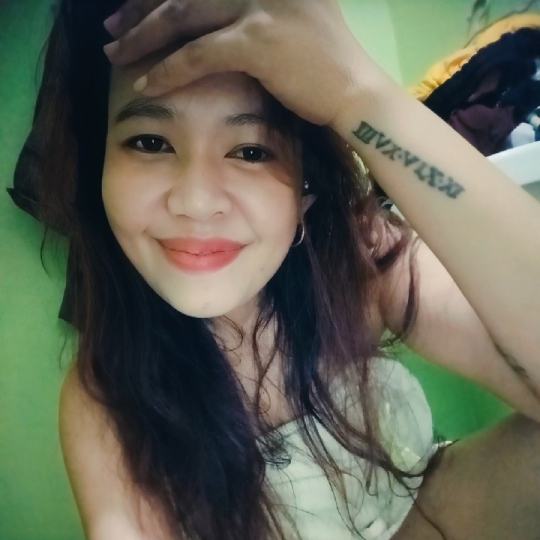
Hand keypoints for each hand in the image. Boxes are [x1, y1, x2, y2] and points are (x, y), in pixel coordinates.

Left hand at [105, 0, 388, 127]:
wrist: (356, 95)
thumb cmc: (326, 70)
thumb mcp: (294, 24)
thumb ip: (259, 15)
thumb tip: (222, 27)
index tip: (133, 9)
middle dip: (142, 11)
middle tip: (113, 28)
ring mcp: (261, 6)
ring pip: (184, 16)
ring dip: (144, 36)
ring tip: (115, 52)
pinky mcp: (258, 40)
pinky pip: (200, 54)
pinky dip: (170, 70)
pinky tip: (146, 83)